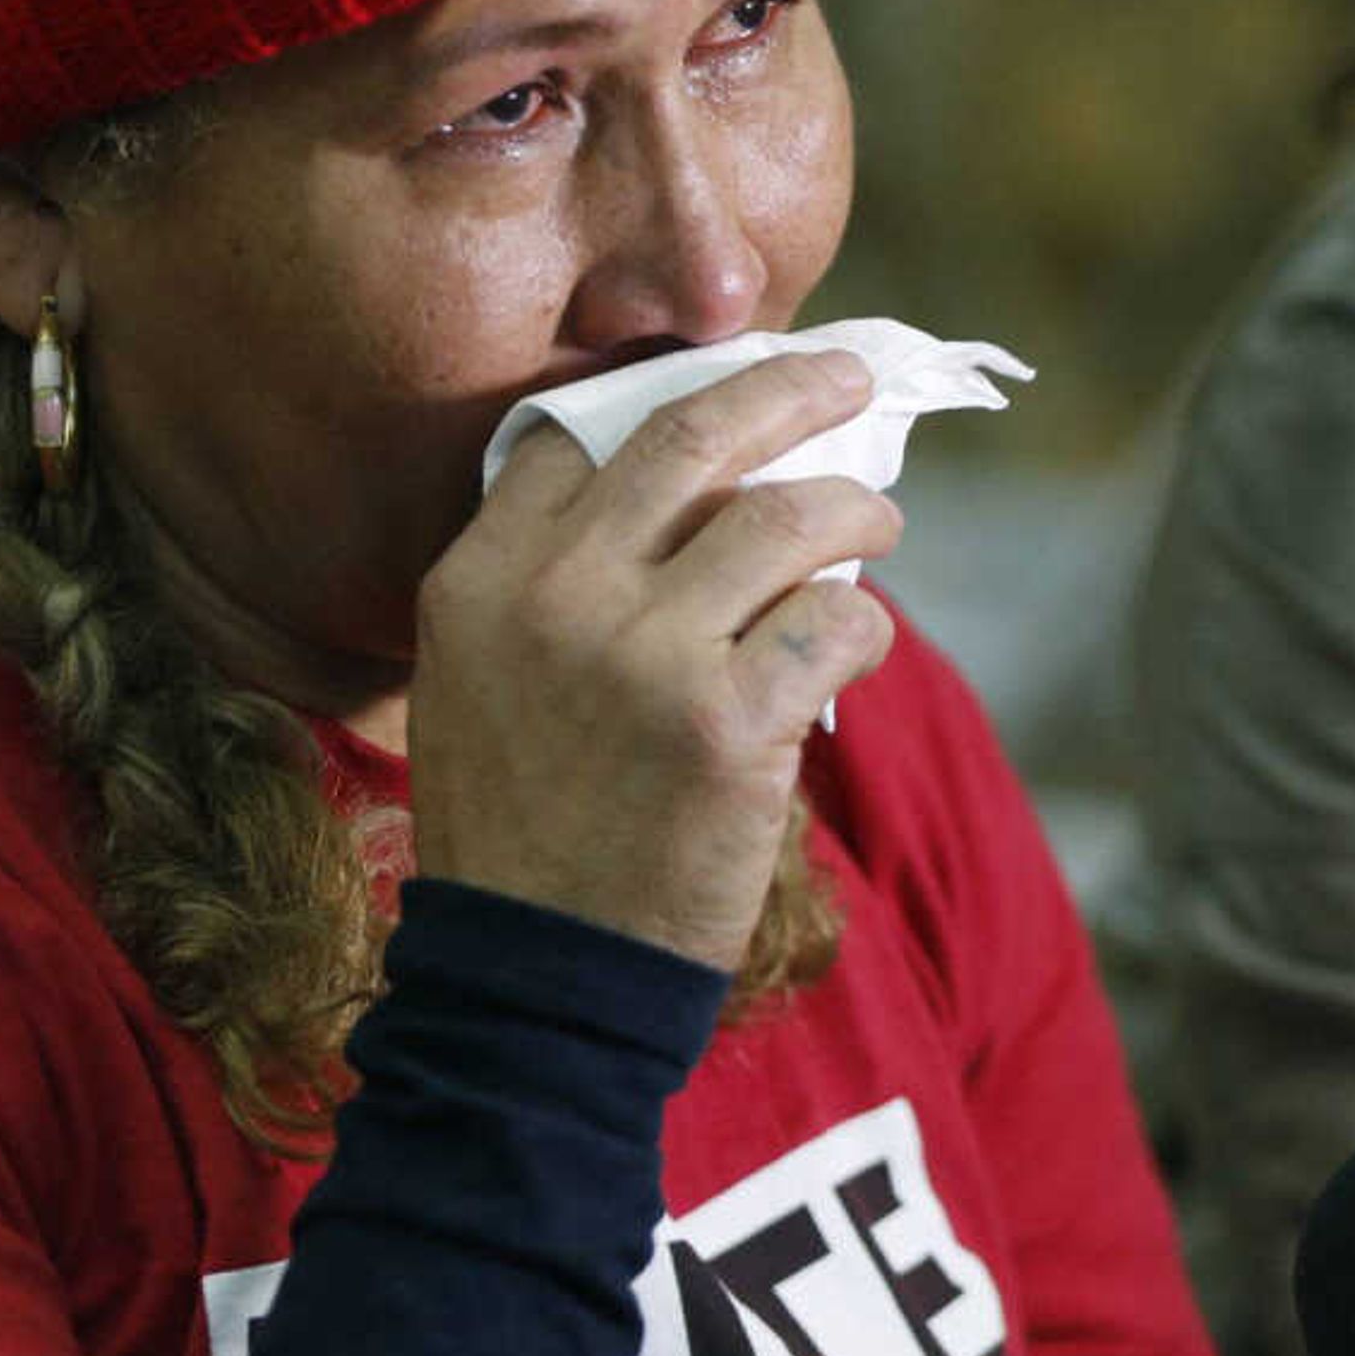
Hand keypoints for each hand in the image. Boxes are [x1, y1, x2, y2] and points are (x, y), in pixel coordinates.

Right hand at [408, 350, 899, 964]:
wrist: (537, 977)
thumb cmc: (524, 831)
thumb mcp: (477, 683)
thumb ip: (550, 585)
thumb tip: (692, 497)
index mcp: (480, 577)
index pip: (577, 434)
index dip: (668, 392)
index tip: (732, 385)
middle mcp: (556, 596)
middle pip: (694, 434)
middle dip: (789, 387)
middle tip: (849, 378)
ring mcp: (644, 654)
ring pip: (787, 518)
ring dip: (854, 512)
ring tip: (877, 527)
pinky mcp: (727, 722)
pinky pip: (833, 624)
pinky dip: (863, 625)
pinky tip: (860, 643)